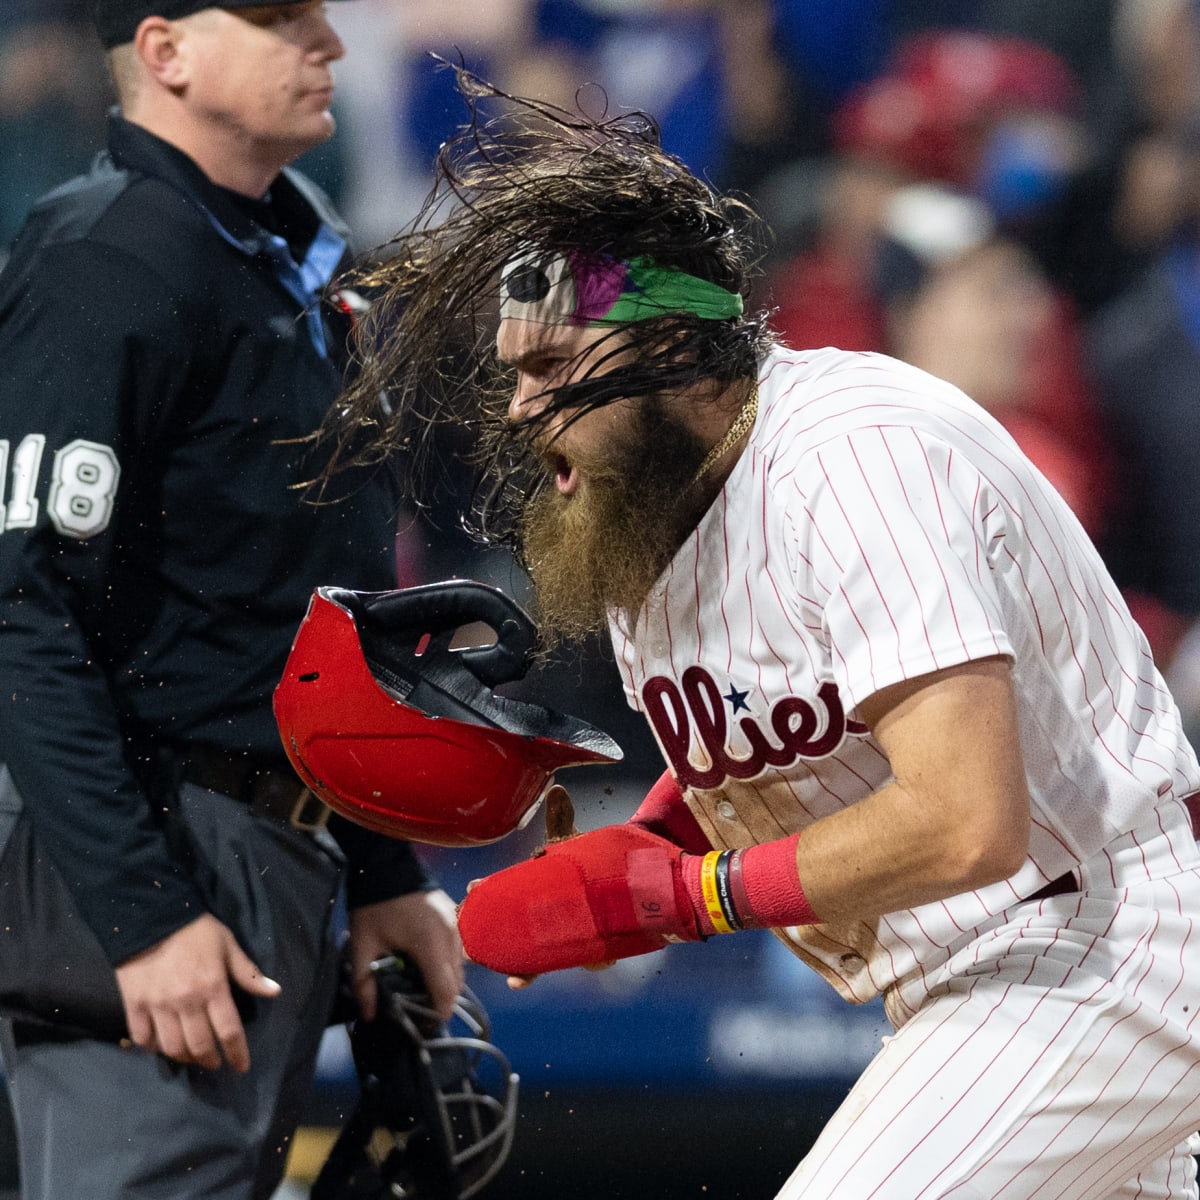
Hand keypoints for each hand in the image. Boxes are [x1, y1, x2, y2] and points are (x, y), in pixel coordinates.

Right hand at [115, 913, 279, 1072]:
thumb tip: (275, 992)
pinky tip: (161, 1045)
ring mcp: (158, 1006)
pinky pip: (142, 1038)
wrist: (151, 916)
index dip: (237, 1053)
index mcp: (213, 988)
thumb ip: (248, 973)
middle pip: (200, 1045)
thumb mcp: (228, 946)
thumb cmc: (195, 930)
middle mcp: (186, 1002)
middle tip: (215, 1062)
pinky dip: (152, 1048)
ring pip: (172, 1047)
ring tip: (191, 1057)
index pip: (229, 1030)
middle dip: (211, 1059)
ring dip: (184, 1058)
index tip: (241, 1066)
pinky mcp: (133, 1006)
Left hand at [348, 888, 462, 1021]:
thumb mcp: (362, 947)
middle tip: (418, 1011)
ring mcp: (455, 924)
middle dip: (440, 1001)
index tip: (423, 1027)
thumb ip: (365, 985)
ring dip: (444, 982)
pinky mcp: (454, 916)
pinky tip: (424, 965)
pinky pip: (457, 950)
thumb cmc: (373, 906)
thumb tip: (370, 1017)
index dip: (437, 1014)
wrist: (384, 864)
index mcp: (430, 946)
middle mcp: (450, 936)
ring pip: (459, 967)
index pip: (446, 992)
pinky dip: (445, 964)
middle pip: (456, 983)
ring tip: (420, 989)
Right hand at [458, 824, 700, 976]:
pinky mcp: (597, 945)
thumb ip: (561, 820)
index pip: (502, 898)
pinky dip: (594, 962)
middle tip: (473, 952)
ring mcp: (569, 936)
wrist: (631, 873)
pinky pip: (592, 960)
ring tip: (519, 979)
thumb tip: (556, 789)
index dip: (484, 896)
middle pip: (515, 940)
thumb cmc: (592, 861)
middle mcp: (546, 920)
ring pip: (545, 959)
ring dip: (530, 969)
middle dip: (495, 949)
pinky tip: (595, 961)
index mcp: (533, 894)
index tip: (471, 890)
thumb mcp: (572, 843)